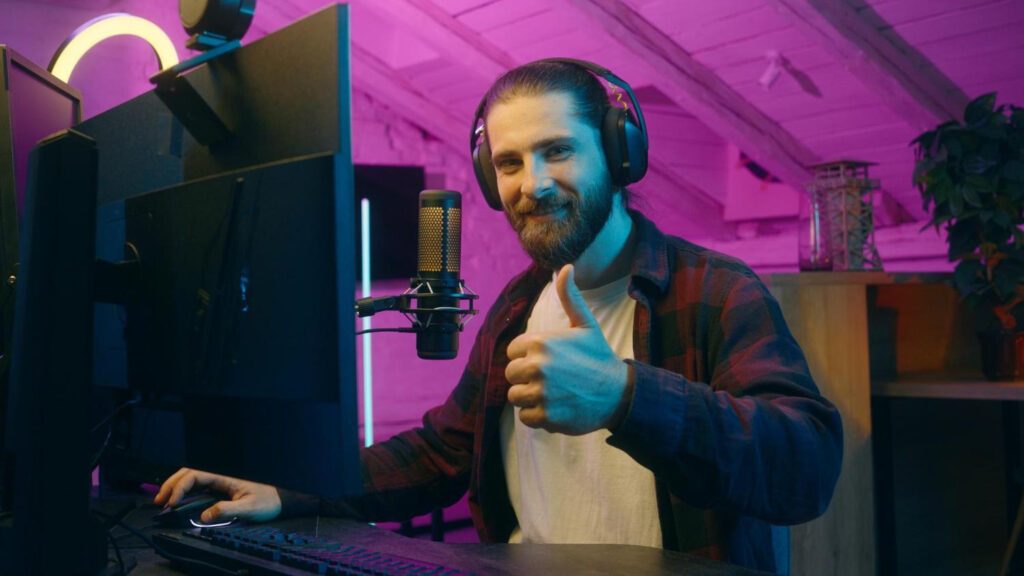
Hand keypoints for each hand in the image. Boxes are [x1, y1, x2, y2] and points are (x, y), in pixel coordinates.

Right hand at [153, 467, 281, 523]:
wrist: (281, 499)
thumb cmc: (269, 501)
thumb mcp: (249, 508)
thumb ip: (227, 510)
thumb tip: (203, 516)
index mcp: (225, 476)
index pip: (195, 475)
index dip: (180, 487)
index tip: (171, 502)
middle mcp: (220, 476)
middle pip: (189, 473)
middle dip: (171, 484)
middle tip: (159, 501)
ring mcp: (219, 482)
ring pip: (192, 479)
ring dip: (176, 487)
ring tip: (164, 501)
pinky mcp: (220, 489)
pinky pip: (198, 487)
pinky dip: (185, 493)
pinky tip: (178, 501)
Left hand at [505, 264, 632, 434]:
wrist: (619, 393)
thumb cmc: (598, 357)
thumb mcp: (584, 324)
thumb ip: (569, 296)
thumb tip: (565, 266)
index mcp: (541, 342)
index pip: (512, 351)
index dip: (527, 356)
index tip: (548, 361)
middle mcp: (537, 366)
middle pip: (511, 374)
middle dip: (527, 378)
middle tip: (551, 379)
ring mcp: (541, 392)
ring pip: (515, 396)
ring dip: (530, 397)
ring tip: (553, 393)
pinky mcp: (545, 415)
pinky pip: (525, 417)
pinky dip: (538, 416)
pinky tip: (556, 407)